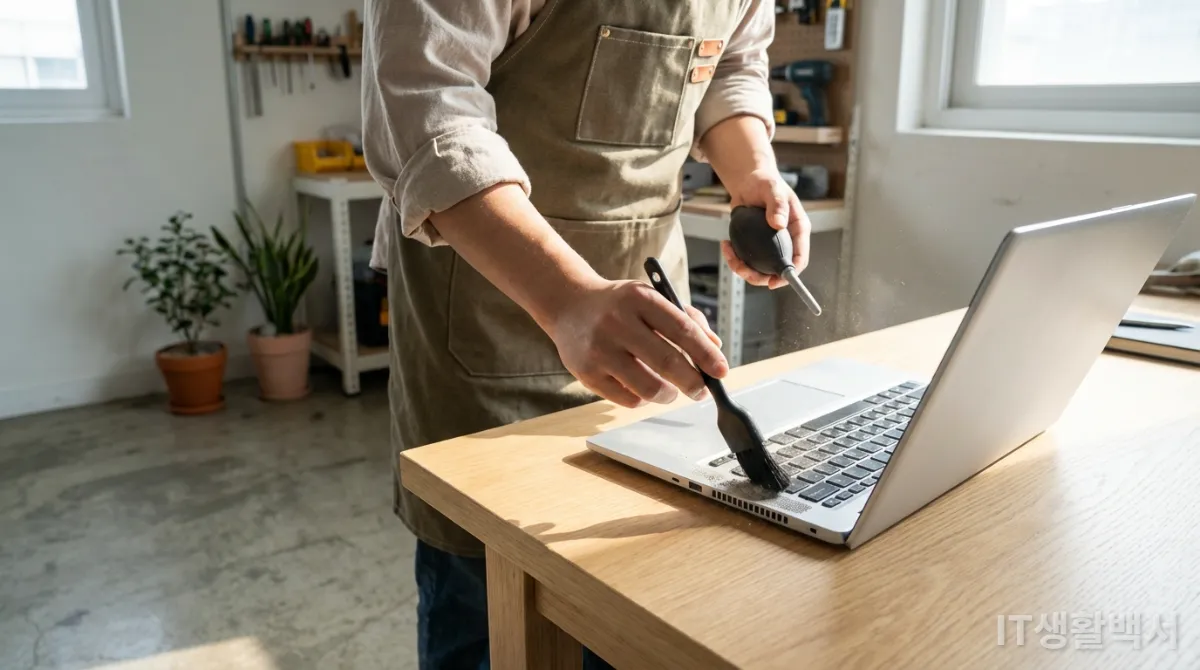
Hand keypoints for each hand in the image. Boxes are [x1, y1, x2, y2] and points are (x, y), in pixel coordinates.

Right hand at [547, 280, 726, 407]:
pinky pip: (627, 398)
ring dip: (668, 395)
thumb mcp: (651, 297)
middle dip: (693, 382)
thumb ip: (685, 318)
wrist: (569, 305)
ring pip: (648, 386)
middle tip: (702, 391)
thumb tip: (715, 347)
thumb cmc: (619, 305)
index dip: (706, 354)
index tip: (721, 371)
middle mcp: (617, 321)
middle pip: (667, 361)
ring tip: (671, 392)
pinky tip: (643, 389)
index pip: (682, 329)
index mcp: (639, 298)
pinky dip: (642, 399)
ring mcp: (599, 348)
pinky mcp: (586, 372)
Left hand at [720, 168, 811, 288]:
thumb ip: (777, 205)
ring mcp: (769, 245)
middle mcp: (785, 241)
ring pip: (760, 269)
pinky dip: (734, 258)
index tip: (775, 281)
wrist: (749, 182)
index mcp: (797, 230)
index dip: (790, 273)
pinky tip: (725, 245)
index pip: (799, 258)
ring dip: (743, 269)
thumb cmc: (765, 182)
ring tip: (729, 254)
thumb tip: (778, 224)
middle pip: (778, 269)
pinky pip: (746, 260)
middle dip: (761, 277)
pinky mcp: (755, 245)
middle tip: (743, 270)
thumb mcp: (772, 190)